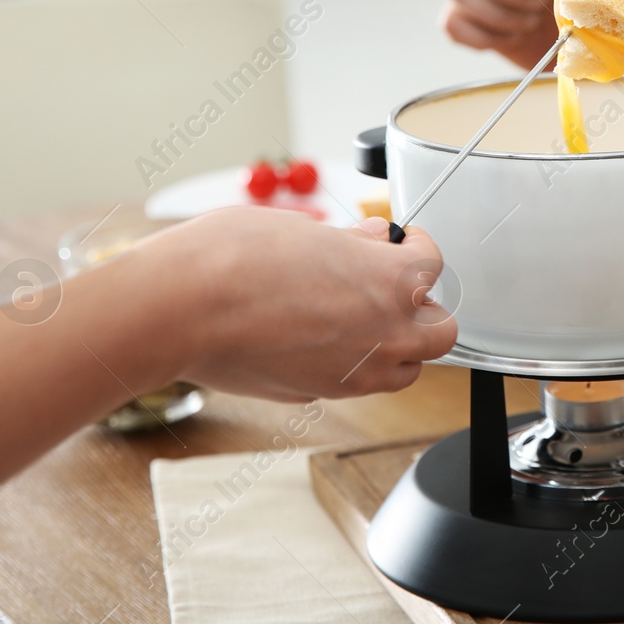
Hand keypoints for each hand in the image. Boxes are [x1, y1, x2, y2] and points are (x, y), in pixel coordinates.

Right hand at [138, 207, 458, 399]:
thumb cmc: (235, 257)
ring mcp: (356, 373)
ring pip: (407, 368)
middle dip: (420, 305)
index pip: (436, 264)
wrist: (183, 307)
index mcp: (392, 282)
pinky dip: (353, 363)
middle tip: (388, 285)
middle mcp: (387, 334)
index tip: (399, 241)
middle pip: (440, 329)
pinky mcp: (320, 395)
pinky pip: (359, 382)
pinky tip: (318, 338)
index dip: (415, 247)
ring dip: (396, 344)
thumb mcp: (307, 228)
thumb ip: (352, 244)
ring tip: (358, 316)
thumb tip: (371, 242)